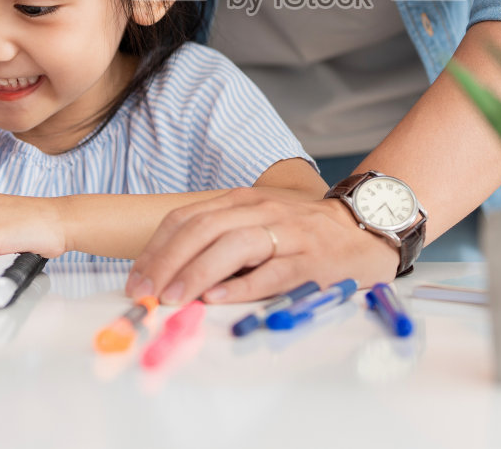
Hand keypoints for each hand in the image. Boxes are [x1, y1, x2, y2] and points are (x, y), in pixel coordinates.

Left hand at [126, 189, 398, 304]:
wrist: (364, 228)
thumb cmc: (302, 234)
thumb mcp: (256, 224)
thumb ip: (219, 242)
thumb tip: (168, 276)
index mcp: (241, 202)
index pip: (187, 218)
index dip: (156, 249)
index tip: (136, 279)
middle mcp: (261, 212)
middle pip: (203, 229)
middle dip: (167, 261)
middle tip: (145, 293)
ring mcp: (287, 234)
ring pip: (234, 246)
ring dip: (198, 271)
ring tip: (174, 297)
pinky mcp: (311, 261)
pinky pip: (273, 272)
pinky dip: (243, 285)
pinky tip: (218, 298)